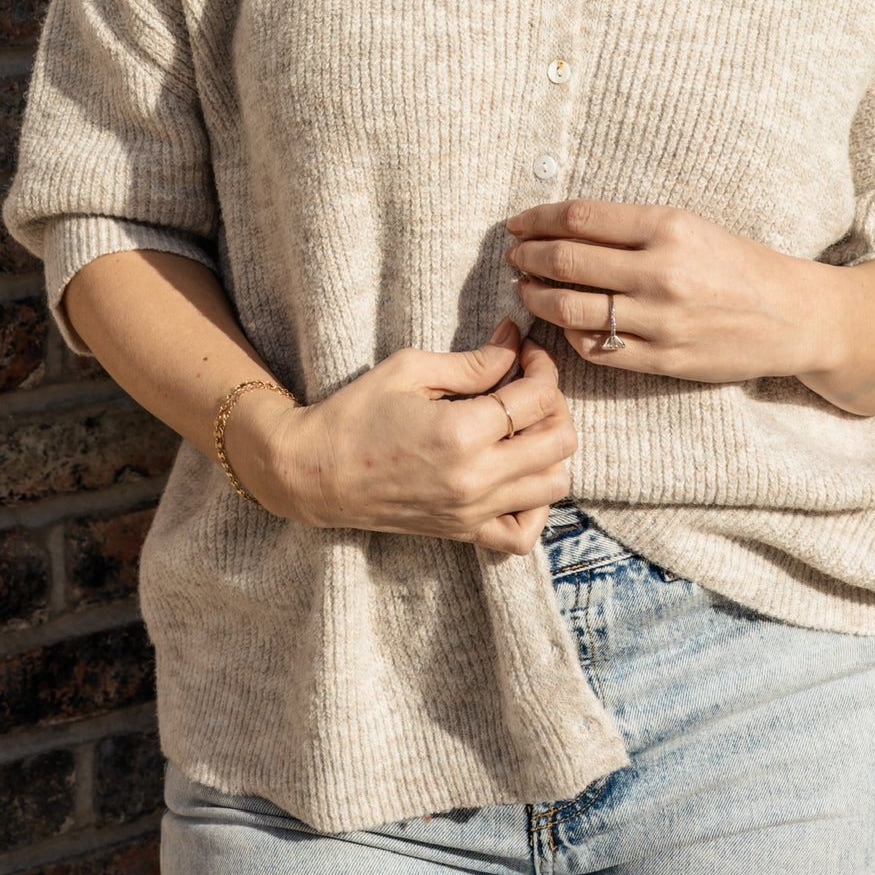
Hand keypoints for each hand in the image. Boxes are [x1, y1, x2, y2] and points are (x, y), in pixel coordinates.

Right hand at [230, 320, 577, 553]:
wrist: (313, 473)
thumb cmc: (356, 412)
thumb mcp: (412, 370)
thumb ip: (473, 361)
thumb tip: (516, 340)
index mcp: (463, 433)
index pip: (538, 397)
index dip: (541, 364)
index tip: (524, 349)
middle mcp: (476, 479)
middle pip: (560, 441)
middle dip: (553, 402)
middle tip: (526, 383)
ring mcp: (472, 512)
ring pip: (554, 484)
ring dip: (549, 449)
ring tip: (521, 425)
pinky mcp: (463, 532)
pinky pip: (523, 534)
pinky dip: (534, 506)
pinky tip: (516, 476)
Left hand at [506, 199, 826, 385]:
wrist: (790, 315)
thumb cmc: (735, 263)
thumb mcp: (689, 225)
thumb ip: (630, 227)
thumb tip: (560, 227)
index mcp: (668, 227)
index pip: (579, 218)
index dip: (538, 219)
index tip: (519, 222)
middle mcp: (661, 273)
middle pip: (566, 262)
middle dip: (527, 257)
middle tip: (514, 254)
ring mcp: (660, 321)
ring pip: (570, 308)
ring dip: (536, 296)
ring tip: (526, 287)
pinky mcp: (662, 360)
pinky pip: (595, 348)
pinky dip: (569, 332)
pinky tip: (563, 320)